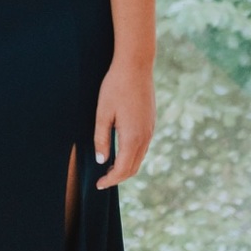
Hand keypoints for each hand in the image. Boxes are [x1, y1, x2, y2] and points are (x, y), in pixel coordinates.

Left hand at [93, 60, 154, 189]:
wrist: (136, 66)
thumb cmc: (115, 87)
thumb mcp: (103, 112)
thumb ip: (102, 138)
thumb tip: (101, 161)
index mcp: (132, 137)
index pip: (122, 169)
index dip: (110, 180)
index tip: (98, 185)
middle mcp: (145, 137)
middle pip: (133, 167)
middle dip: (118, 177)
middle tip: (103, 180)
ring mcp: (151, 130)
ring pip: (140, 157)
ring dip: (126, 167)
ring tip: (110, 168)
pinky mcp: (151, 122)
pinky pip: (143, 146)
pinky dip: (133, 155)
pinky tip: (121, 151)